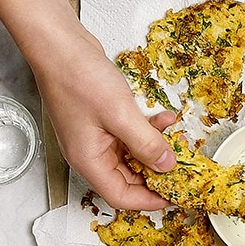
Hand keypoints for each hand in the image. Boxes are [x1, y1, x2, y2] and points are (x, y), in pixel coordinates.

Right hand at [38, 41, 177, 209]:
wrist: (59, 45)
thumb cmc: (78, 78)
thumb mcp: (121, 114)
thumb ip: (146, 144)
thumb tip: (167, 166)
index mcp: (89, 161)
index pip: (122, 197)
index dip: (151, 200)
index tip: (176, 196)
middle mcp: (91, 154)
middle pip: (130, 178)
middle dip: (158, 172)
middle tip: (185, 166)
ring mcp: (97, 137)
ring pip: (134, 155)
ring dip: (157, 147)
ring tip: (178, 137)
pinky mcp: (104, 121)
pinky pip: (132, 135)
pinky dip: (149, 129)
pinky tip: (165, 118)